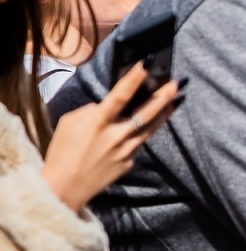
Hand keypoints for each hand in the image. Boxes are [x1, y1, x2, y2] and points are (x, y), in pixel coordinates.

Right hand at [40, 62, 183, 212]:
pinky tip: (152, 124)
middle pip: (145, 113)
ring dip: (165, 113)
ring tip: (178, 99)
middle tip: (178, 83)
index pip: (119, 96)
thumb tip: (106, 106)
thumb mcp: (68, 123)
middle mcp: (116, 136)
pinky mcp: (130, 162)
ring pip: (150, 128)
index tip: (147, 63)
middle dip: (163, 96)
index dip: (134, 79)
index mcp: (97, 123)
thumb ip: (90, 111)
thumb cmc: (62, 151)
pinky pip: (139, 143)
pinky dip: (145, 132)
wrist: (64, 187)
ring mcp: (126, 151)